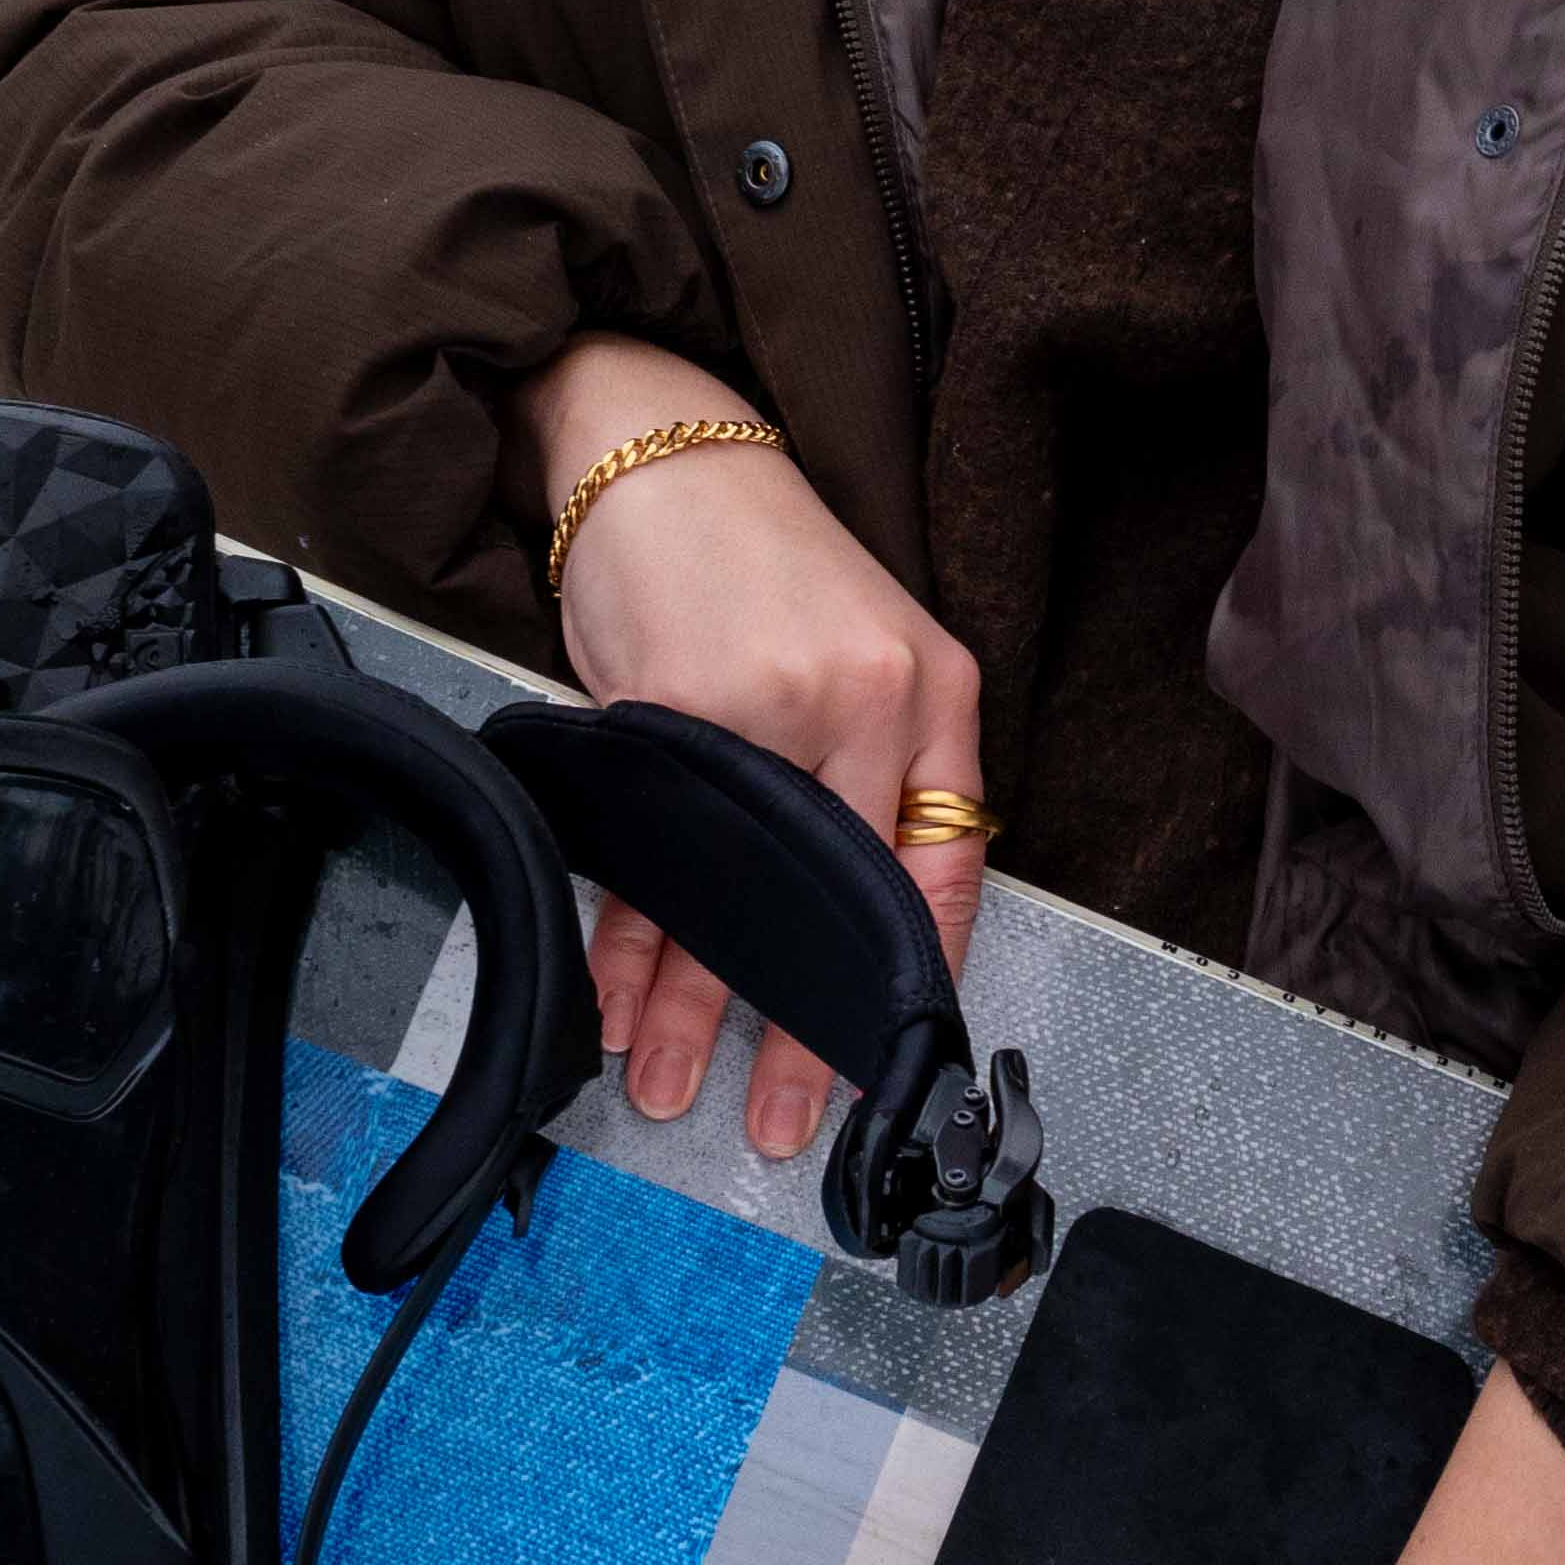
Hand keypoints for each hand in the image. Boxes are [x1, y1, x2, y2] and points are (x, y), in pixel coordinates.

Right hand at [510, 334, 986, 1156]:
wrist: (662, 448)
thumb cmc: (760, 561)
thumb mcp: (860, 649)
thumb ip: (873, 770)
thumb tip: (853, 927)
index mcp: (934, 687)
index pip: (944, 869)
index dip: (913, 982)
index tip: (888, 1065)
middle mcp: (870, 699)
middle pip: (843, 906)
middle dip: (803, 1030)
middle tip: (786, 1117)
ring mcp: (772, 704)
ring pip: (739, 896)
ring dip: (698, 1008)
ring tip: (677, 1083)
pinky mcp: (675, 707)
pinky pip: (656, 858)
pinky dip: (630, 941)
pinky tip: (620, 1003)